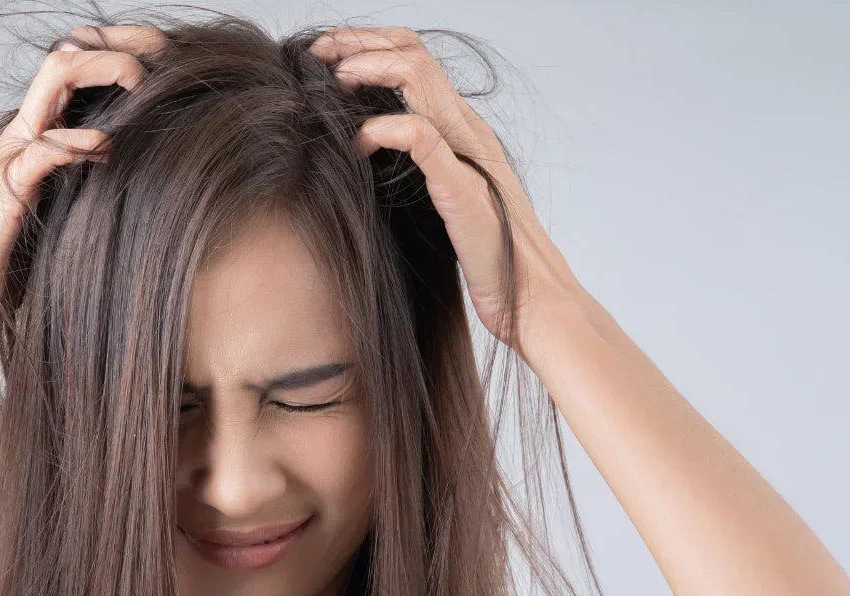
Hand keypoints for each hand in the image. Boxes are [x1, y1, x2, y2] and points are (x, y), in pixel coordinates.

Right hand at [0, 25, 167, 330]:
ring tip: (139, 83)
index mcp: (39, 132)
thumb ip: (87, 180)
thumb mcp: (63, 206)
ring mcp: (16, 152)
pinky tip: (107, 148)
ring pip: (55, 79)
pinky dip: (78, 142)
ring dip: (101, 69)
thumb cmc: (12, 256)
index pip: (74, 64)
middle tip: (162, 50)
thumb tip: (140, 170)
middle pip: (68, 56)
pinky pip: (45, 148)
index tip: (162, 50)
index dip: (115, 45)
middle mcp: (26, 131)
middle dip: (118, 42)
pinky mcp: (10, 185)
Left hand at [309, 27, 591, 349]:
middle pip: (413, 53)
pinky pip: (421, 136)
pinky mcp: (462, 186)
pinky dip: (381, 129)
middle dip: (360, 43)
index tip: (326, 55)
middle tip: (319, 53)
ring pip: (418, 77)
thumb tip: (366, 146)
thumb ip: (417, 164)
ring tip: (333, 82)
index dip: (369, 45)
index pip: (416, 58)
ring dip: (368, 69)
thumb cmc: (487, 255)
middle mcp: (468, 129)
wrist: (530, 298)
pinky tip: (357, 142)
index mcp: (462, 128)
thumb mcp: (443, 196)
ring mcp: (468, 154)